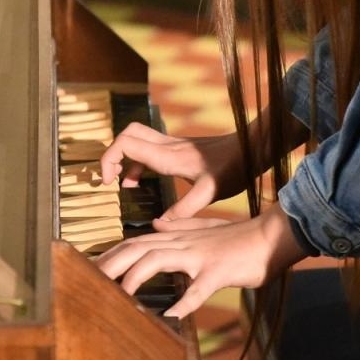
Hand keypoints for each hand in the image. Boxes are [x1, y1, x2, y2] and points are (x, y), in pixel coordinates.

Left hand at [94, 202, 310, 317]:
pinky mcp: (218, 271)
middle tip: (86, 281)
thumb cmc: (238, 239)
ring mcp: (199, 256)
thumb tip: (156, 225)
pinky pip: (199, 288)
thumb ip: (179, 227)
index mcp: (176, 238)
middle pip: (137, 249)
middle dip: (110, 264)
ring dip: (137, 278)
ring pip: (159, 260)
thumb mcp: (204, 231)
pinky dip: (184, 302)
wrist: (271, 235)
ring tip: (121, 296)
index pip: (134, 243)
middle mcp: (182, 243)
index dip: (109, 255)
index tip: (87, 269)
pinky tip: (171, 316)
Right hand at [99, 124, 244, 218]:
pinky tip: (142, 182)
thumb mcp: (209, 192)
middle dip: (112, 154)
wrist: (251, 147)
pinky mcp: (179, 148)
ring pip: (136, 139)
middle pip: (126, 134)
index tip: (108, 183)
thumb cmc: (233, 168)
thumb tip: (159, 224)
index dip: (108, 160)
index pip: (124, 144)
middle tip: (111, 179)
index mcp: (167, 156)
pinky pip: (148, 148)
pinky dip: (137, 162)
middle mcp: (166, 146)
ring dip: (124, 158)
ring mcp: (172, 145)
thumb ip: (185, 209)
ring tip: (123, 185)